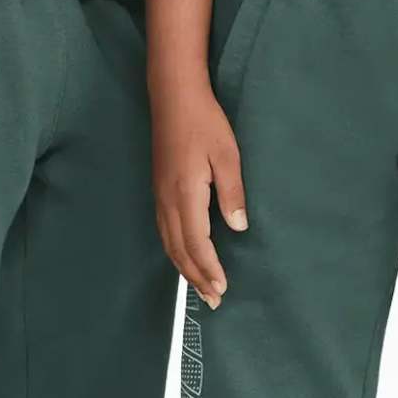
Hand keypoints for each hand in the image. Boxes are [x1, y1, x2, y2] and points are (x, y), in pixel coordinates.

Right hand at [151, 80, 247, 308]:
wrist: (173, 96)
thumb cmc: (204, 121)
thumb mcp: (228, 155)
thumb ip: (232, 193)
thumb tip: (238, 226)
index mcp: (186, 194)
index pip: (197, 244)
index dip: (209, 269)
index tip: (222, 289)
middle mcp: (168, 201)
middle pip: (180, 251)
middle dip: (197, 278)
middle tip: (214, 301)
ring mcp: (160, 198)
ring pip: (170, 245)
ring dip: (185, 270)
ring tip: (201, 288)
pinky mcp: (159, 193)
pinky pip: (165, 233)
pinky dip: (176, 253)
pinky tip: (185, 260)